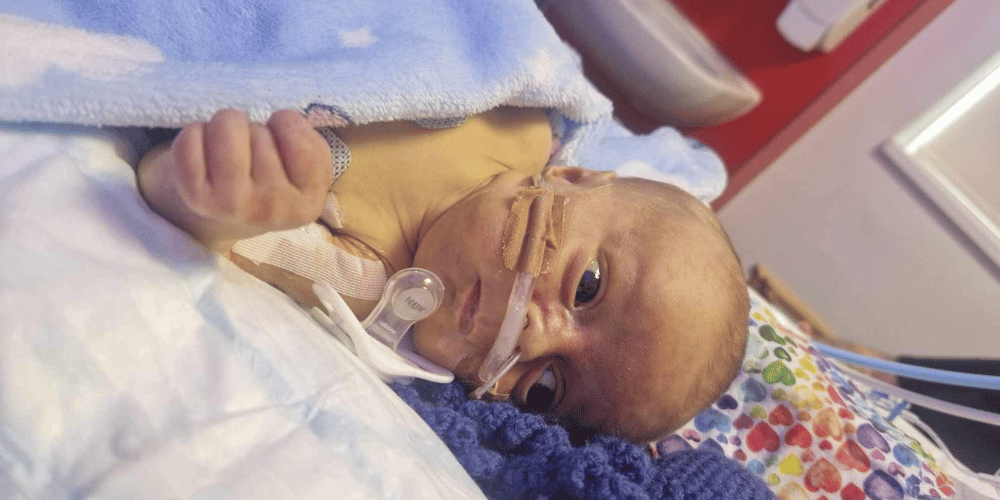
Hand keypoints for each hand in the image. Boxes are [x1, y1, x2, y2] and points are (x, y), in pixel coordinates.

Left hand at [138, 109, 331, 250]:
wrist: (219, 219)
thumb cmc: (267, 181)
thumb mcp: (304, 171)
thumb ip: (310, 146)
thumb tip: (281, 122)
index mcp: (308, 202)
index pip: (296, 133)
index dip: (285, 125)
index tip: (279, 143)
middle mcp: (273, 208)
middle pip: (260, 130)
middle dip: (254, 131)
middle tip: (250, 154)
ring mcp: (233, 204)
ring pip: (227, 126)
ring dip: (225, 126)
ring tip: (227, 147)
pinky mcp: (196, 197)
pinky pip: (191, 138)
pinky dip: (194, 133)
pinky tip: (202, 153)